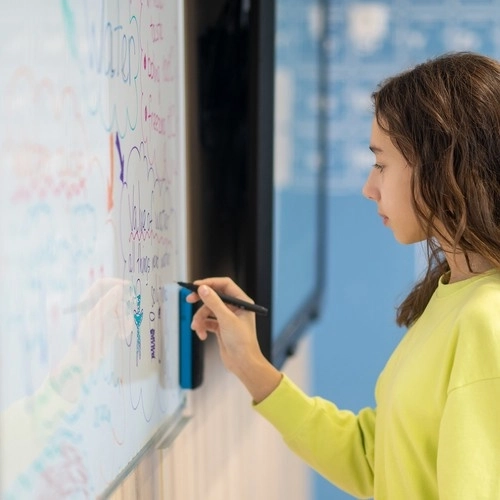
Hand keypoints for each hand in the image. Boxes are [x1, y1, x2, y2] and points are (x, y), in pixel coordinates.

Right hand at [187, 277, 281, 402]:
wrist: (243, 364)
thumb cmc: (242, 342)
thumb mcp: (226, 320)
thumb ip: (214, 303)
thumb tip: (203, 288)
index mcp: (242, 302)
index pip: (225, 285)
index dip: (210, 283)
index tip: (196, 286)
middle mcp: (235, 308)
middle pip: (214, 297)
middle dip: (201, 301)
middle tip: (189, 300)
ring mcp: (228, 318)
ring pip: (208, 311)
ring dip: (200, 319)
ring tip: (197, 328)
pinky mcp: (221, 328)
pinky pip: (207, 322)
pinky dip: (202, 327)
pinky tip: (201, 335)